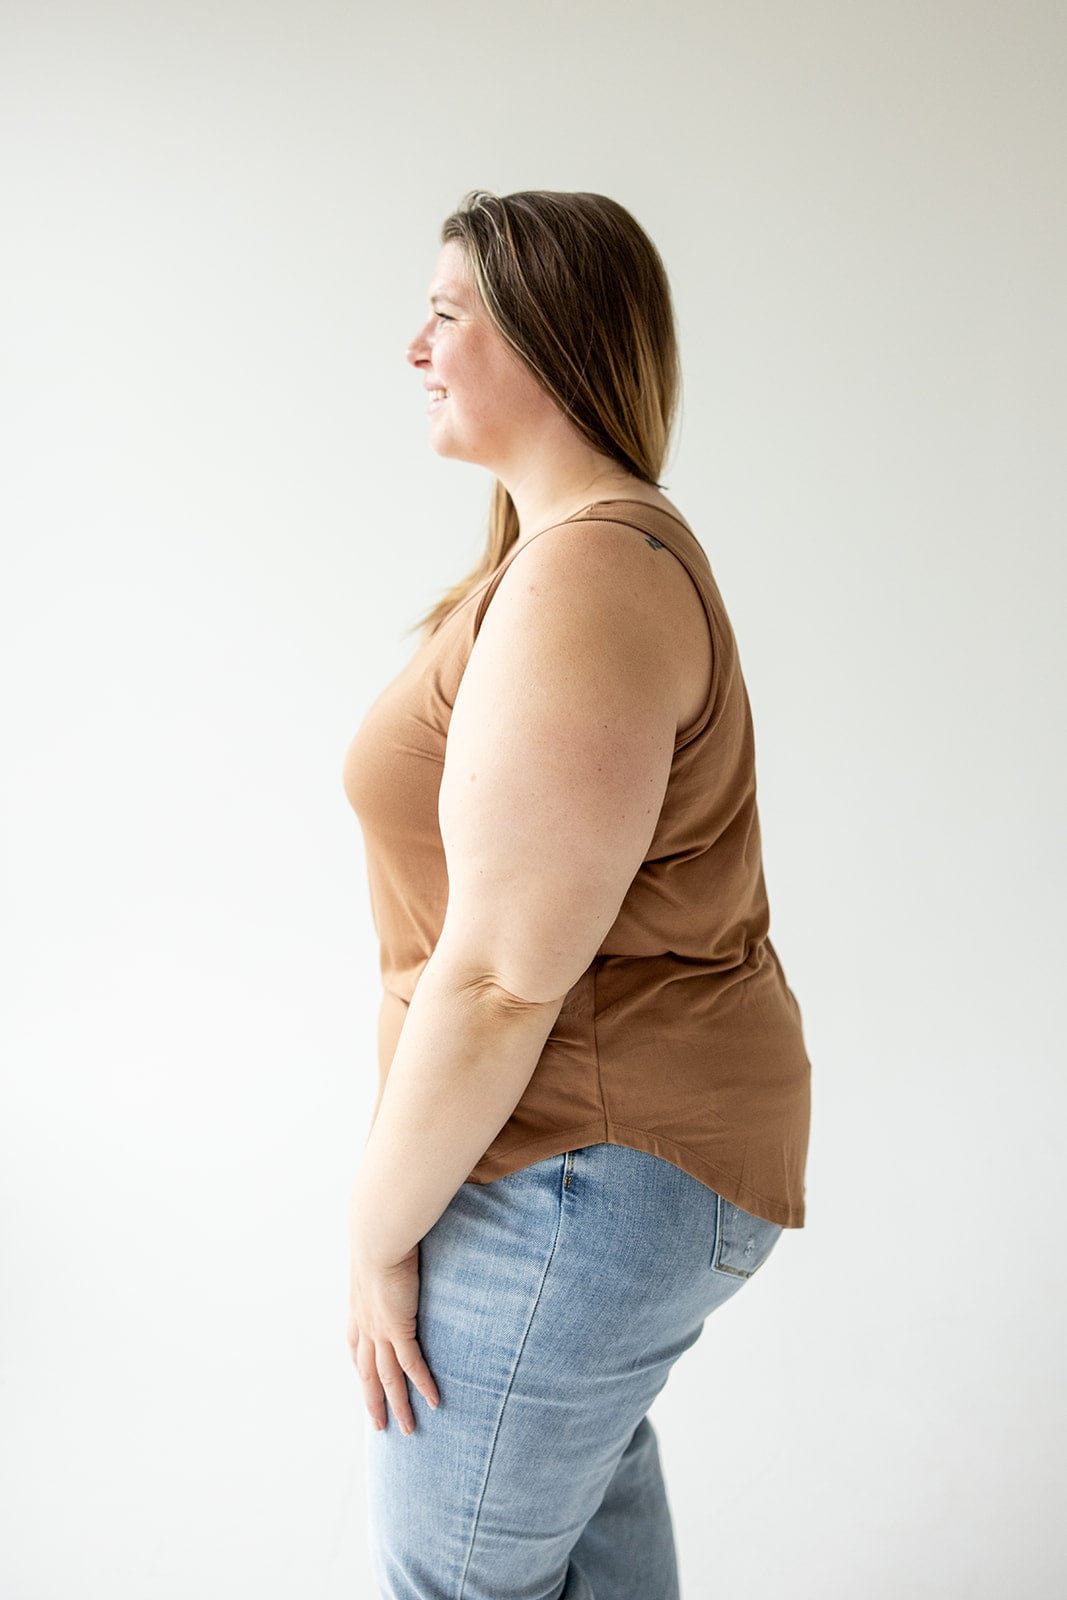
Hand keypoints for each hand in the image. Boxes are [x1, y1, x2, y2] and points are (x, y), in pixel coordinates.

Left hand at [346, 1242, 440, 1434]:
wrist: (377, 1233)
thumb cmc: (380, 1231)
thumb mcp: (379, 1247)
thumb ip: (387, 1254)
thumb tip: (398, 1242)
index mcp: (358, 1306)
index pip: (356, 1345)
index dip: (361, 1366)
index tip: (364, 1381)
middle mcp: (365, 1324)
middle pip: (367, 1372)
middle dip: (372, 1400)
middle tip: (379, 1425)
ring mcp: (380, 1329)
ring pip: (387, 1377)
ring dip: (396, 1405)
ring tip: (406, 1429)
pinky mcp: (398, 1327)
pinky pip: (411, 1364)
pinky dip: (421, 1384)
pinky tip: (434, 1402)